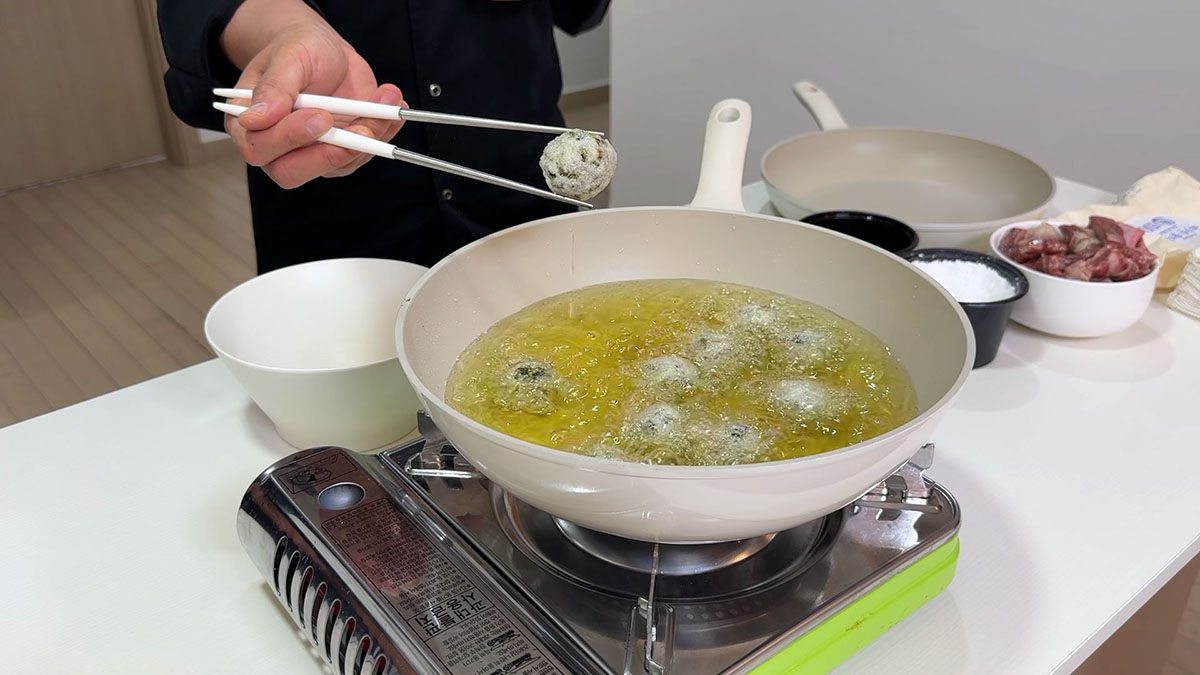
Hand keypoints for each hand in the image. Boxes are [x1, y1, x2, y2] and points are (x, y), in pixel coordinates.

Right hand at [221, 22, 404, 188]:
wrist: (326, 49)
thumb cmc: (298, 49)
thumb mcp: (288, 56)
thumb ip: (274, 87)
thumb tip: (256, 119)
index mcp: (248, 123)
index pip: (259, 148)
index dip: (290, 138)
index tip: (321, 116)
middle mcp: (275, 146)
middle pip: (292, 172)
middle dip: (330, 154)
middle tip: (360, 129)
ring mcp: (309, 153)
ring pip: (335, 166)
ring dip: (365, 140)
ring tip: (382, 103)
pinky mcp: (339, 153)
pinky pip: (361, 156)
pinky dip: (382, 134)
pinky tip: (391, 109)